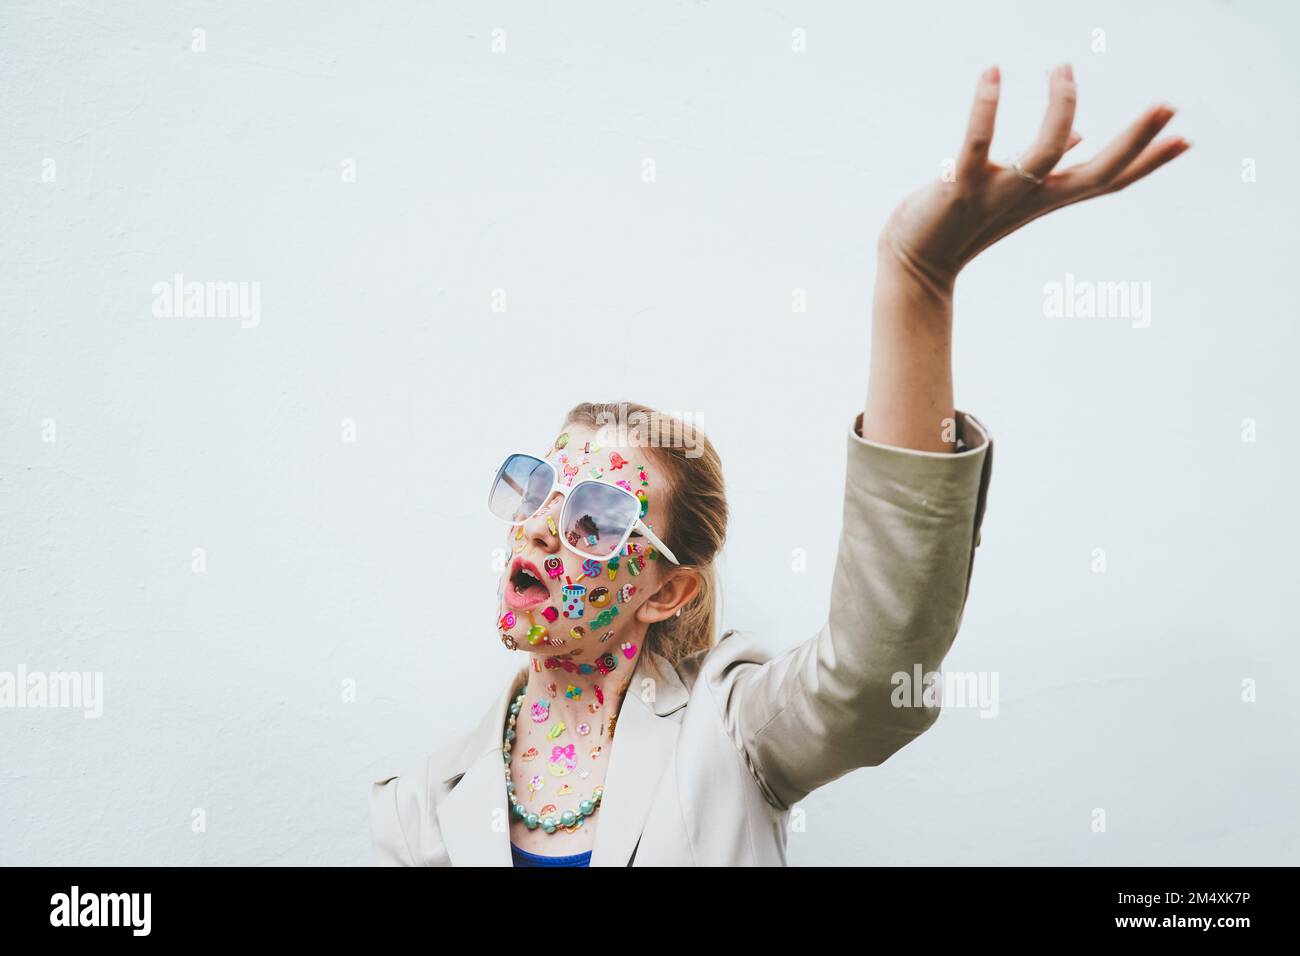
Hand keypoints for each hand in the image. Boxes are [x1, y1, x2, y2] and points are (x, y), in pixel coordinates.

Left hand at [878, 64, 1189, 297]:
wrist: (915, 261)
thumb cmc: (964, 220)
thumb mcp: (1015, 192)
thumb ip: (1050, 165)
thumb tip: (1083, 138)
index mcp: (1048, 196)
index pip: (1109, 180)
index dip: (1147, 162)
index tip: (1186, 139)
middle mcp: (1031, 197)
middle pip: (1098, 172)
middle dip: (1135, 140)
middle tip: (1169, 105)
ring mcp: (997, 194)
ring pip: (1045, 154)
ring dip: (1061, 108)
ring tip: (1061, 67)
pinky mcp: (959, 188)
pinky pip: (976, 145)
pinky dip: (985, 108)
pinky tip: (992, 72)